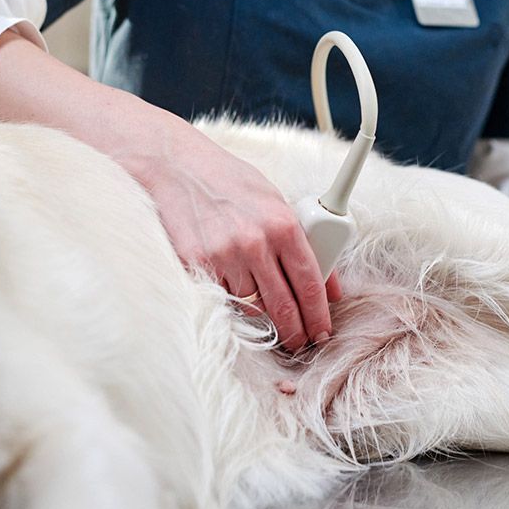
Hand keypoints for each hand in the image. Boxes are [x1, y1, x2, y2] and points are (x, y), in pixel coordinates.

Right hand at [123, 122, 340, 351]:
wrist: (177, 167)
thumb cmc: (229, 181)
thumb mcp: (275, 201)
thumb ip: (306, 242)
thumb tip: (331, 285)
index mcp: (282, 224)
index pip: (310, 284)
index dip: (319, 315)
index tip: (322, 330)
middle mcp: (255, 243)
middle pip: (284, 306)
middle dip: (295, 331)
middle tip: (300, 342)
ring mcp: (223, 255)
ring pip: (251, 306)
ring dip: (260, 311)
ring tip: (261, 304)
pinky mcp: (196, 263)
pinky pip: (221, 296)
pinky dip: (229, 296)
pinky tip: (231, 284)